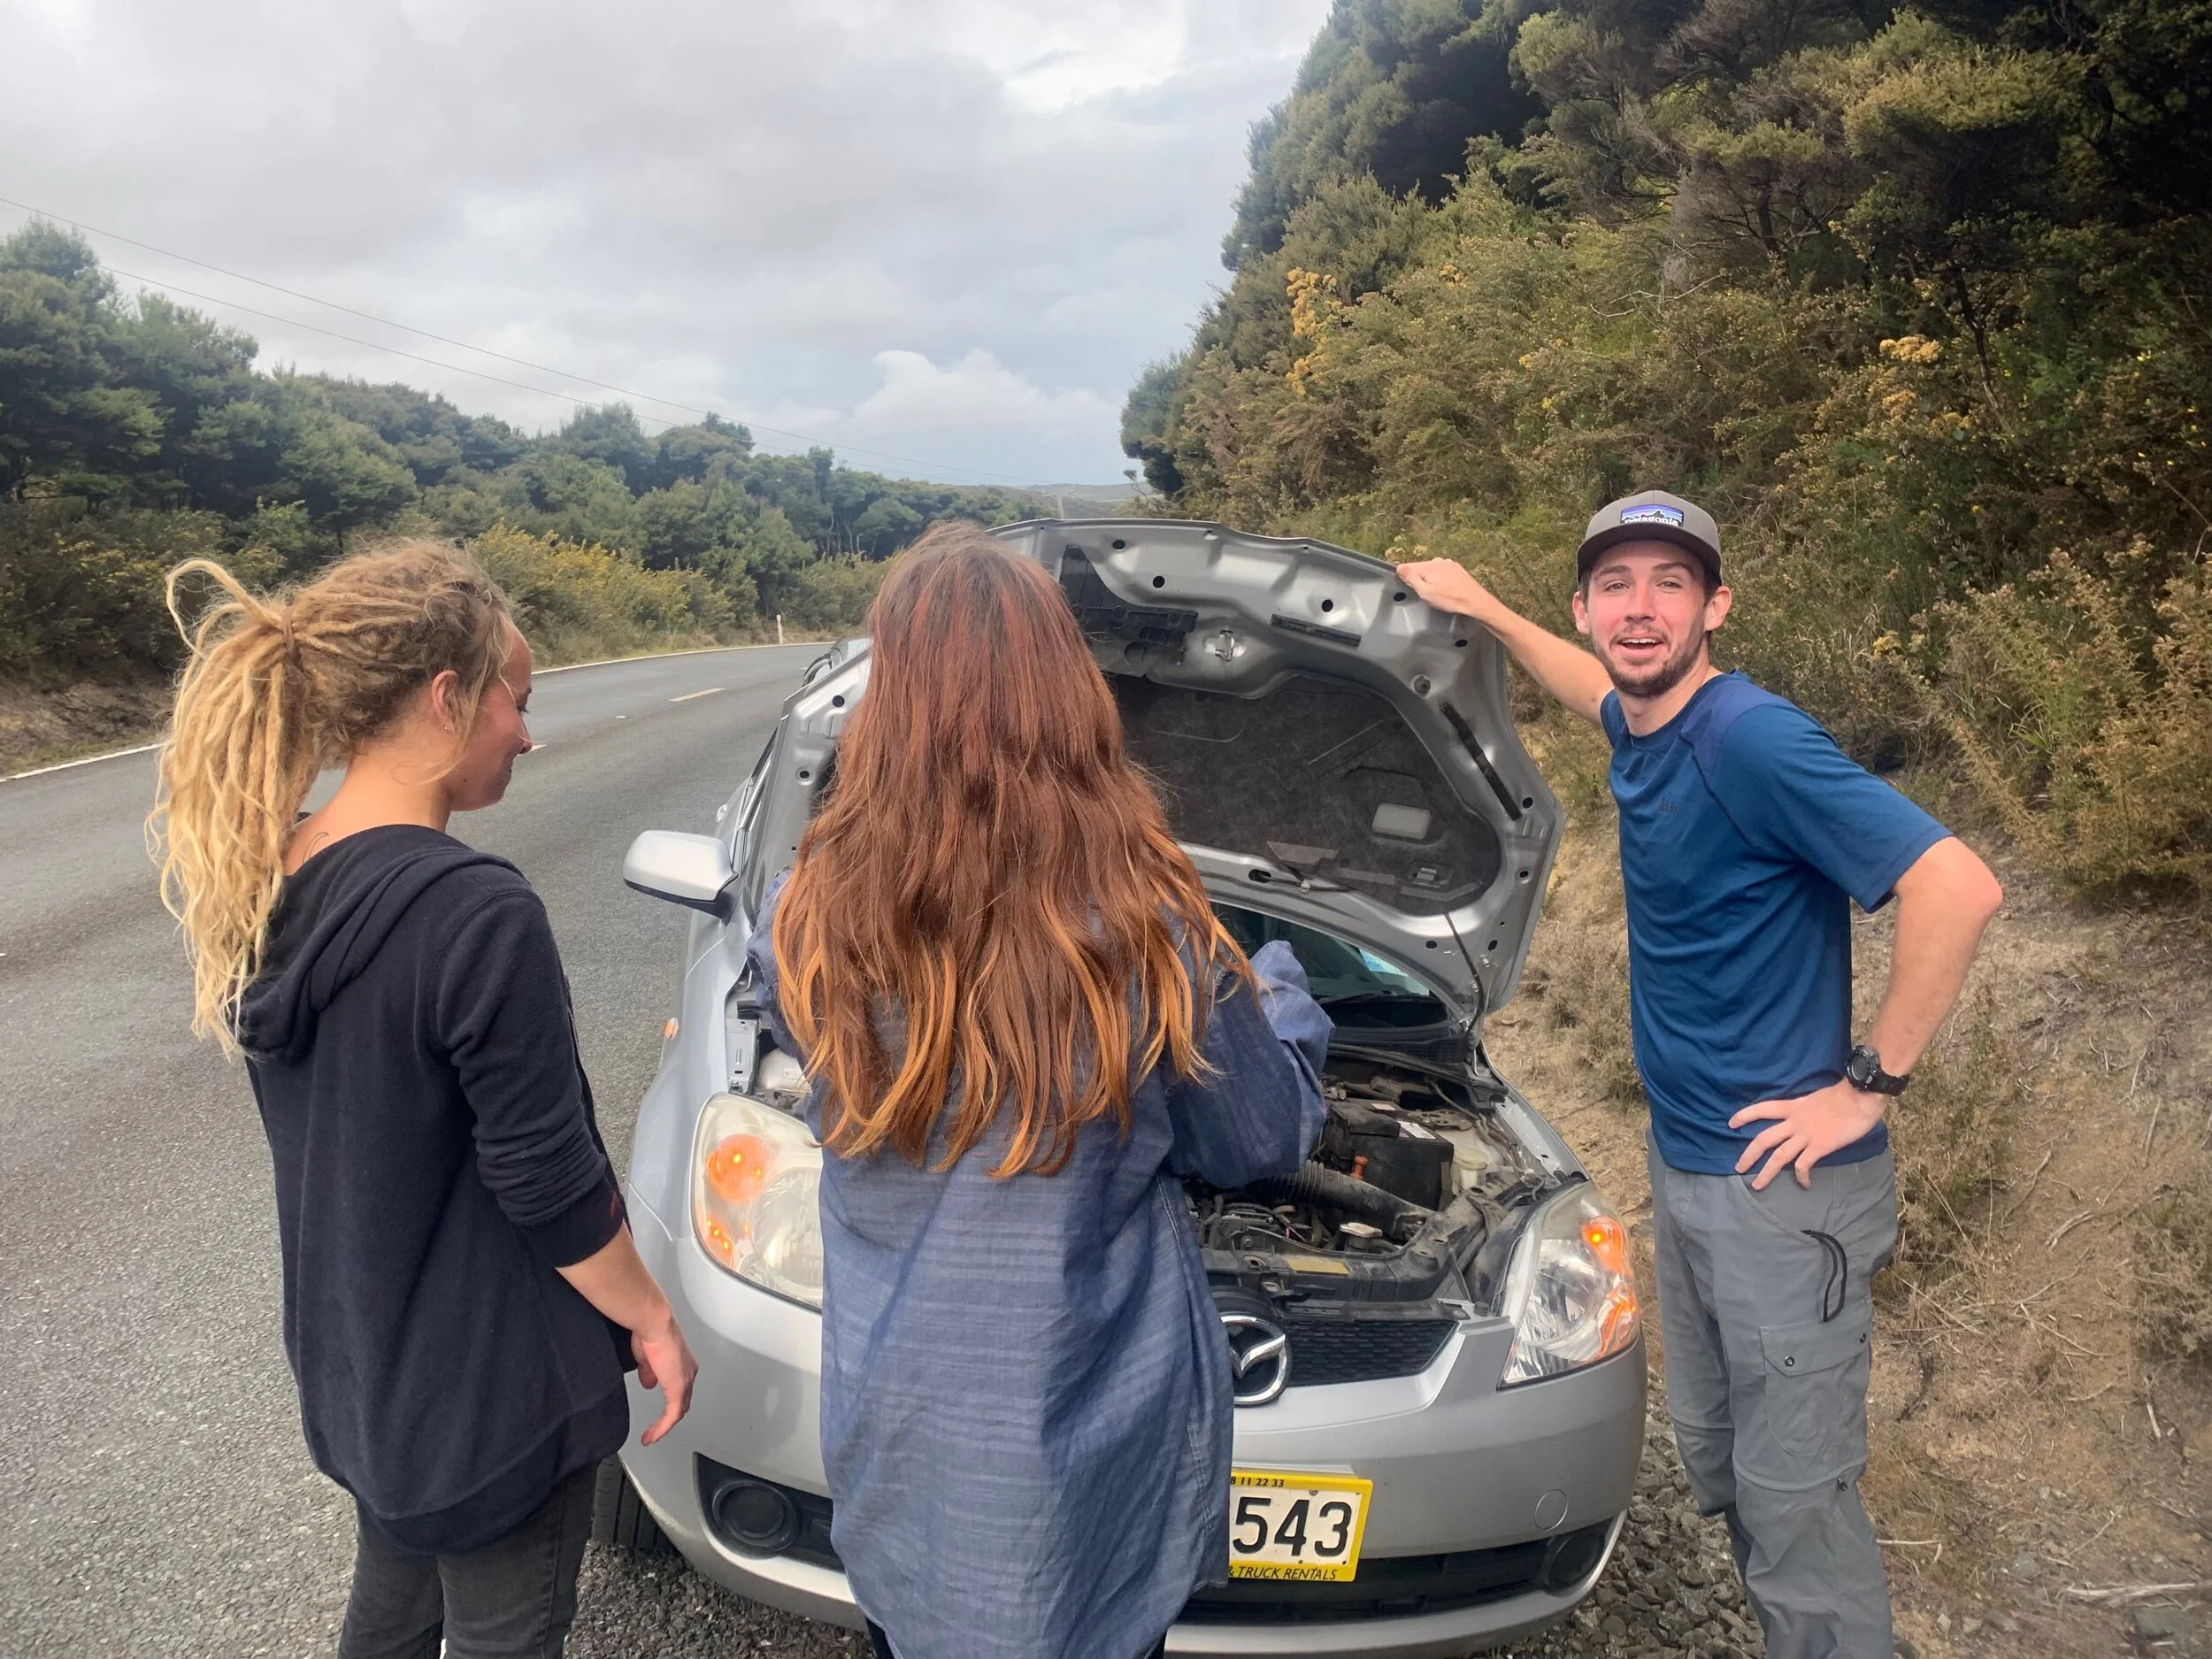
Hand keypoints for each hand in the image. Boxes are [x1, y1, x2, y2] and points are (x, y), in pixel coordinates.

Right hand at [631, 1311, 698, 1445]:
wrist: (653, 1324)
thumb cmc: (649, 1331)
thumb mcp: (646, 1357)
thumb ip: (649, 1372)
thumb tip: (648, 1383)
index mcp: (682, 1363)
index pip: (680, 1390)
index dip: (670, 1403)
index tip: (659, 1414)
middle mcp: (688, 1371)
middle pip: (682, 1403)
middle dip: (668, 1418)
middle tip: (655, 1430)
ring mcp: (685, 1380)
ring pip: (678, 1410)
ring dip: (664, 1426)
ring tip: (652, 1436)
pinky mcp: (678, 1387)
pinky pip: (672, 1414)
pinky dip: (662, 1427)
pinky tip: (653, 1436)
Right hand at [1394, 559, 1500, 622]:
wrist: (1475, 601)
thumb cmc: (1450, 600)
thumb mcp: (1426, 592)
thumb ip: (1411, 578)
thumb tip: (1399, 567)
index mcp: (1428, 566)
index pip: (1408, 567)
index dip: (1405, 578)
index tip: (1410, 589)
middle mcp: (1438, 561)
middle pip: (1420, 568)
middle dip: (1419, 579)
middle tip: (1426, 595)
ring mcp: (1449, 564)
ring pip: (1432, 570)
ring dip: (1431, 580)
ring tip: (1438, 594)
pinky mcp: (1457, 568)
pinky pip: (1442, 572)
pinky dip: (1441, 579)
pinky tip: (1446, 590)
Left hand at [1729, 1080, 1885, 1189]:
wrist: (1860, 1095)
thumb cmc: (1845, 1094)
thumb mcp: (1818, 1098)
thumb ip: (1809, 1109)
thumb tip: (1810, 1116)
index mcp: (1794, 1107)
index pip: (1763, 1109)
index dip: (1745, 1116)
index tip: (1731, 1123)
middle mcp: (1795, 1122)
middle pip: (1764, 1139)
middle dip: (1749, 1154)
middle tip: (1738, 1167)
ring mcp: (1806, 1135)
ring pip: (1779, 1156)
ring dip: (1766, 1172)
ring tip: (1757, 1185)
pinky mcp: (1819, 1147)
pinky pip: (1804, 1165)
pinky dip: (1801, 1177)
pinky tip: (1803, 1184)